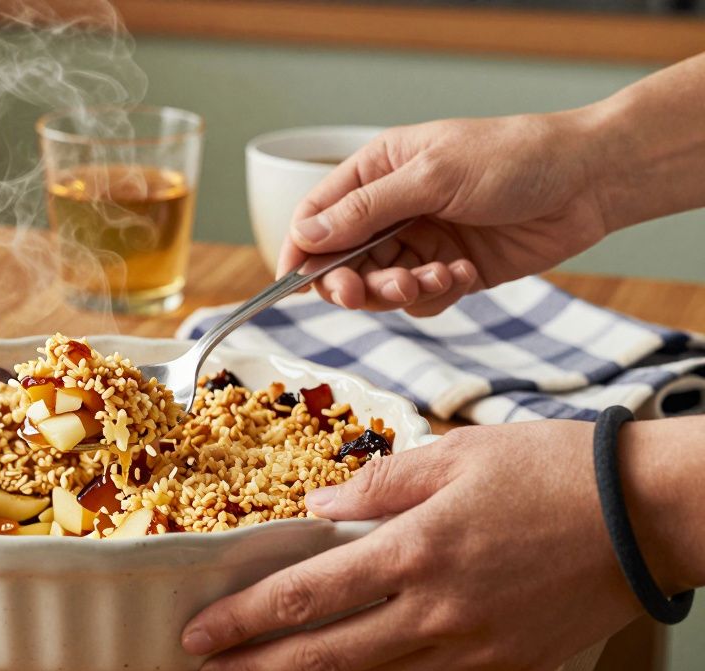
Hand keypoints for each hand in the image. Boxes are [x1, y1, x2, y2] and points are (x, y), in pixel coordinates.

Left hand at [180, 422, 647, 670]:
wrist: (648, 516)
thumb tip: (316, 507)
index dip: (246, 619)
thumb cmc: (553, 471)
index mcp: (418, 547)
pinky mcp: (505, 664)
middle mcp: (439, 608)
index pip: (307, 595)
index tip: (200, 631)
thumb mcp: (456, 452)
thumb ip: (377, 482)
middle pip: (326, 654)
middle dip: (258, 668)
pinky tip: (346, 670)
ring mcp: (474, 645)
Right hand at [276, 113, 610, 315]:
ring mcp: (421, 241)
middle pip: (342, 260)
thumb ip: (365, 210)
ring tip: (435, 278)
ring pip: (380, 285)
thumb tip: (304, 236)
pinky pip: (420, 299)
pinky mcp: (450, 271)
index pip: (316, 216)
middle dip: (352, 281)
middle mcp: (392, 208)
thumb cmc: (512, 158)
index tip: (295, 284)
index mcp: (377, 171)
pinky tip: (465, 273)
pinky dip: (436, 293)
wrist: (588, 181)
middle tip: (363, 294)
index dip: (300, 251)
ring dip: (400, 290)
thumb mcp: (431, 178)